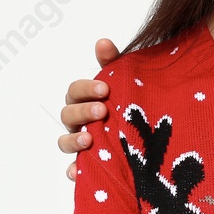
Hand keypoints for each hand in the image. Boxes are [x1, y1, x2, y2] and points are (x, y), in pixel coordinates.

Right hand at [59, 38, 123, 178]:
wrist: (148, 135)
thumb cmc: (128, 104)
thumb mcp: (124, 82)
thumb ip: (113, 62)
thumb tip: (103, 42)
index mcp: (85, 100)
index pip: (74, 91)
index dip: (85, 89)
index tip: (104, 89)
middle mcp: (79, 122)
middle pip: (67, 115)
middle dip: (83, 112)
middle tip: (103, 111)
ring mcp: (81, 144)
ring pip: (64, 142)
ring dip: (73, 140)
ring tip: (88, 139)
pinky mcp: (87, 165)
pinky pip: (73, 170)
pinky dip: (72, 170)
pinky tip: (78, 171)